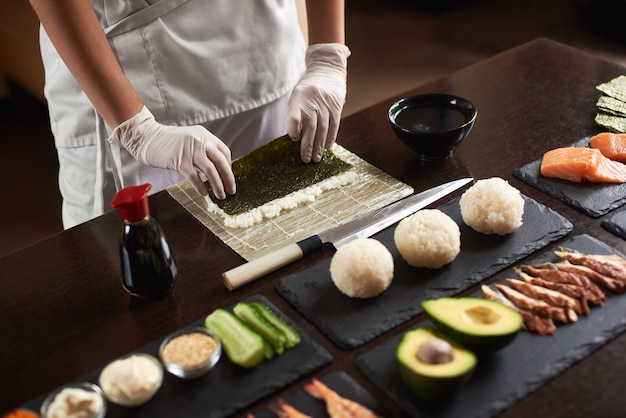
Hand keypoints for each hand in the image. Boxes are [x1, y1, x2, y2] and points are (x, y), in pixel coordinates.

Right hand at [111, 106, 235, 197]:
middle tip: (231, 190)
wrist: (147, 137)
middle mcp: (200, 141)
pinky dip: (201, 186)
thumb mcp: (190, 140)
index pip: (224, 152)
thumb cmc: (168, 142)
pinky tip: (204, 193)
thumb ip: (203, 152)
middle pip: (221, 161)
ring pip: (210, 170)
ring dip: (218, 185)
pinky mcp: (179, 160)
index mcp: (205, 135)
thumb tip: (215, 170)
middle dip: (229, 178)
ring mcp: (190, 150)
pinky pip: (195, 177)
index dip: (229, 166)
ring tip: (221, 195)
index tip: (229, 177)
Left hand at [287, 43, 350, 162]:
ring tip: (316, 158)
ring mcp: (326, 103)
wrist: (327, 71)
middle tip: (305, 159)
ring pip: (322, 128)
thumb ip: (295, 114)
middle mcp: (312, 100)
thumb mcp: (297, 96)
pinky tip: (327, 148)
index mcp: (298, 97)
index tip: (294, 139)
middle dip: (307, 145)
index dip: (293, 130)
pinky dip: (330, 138)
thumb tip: (296, 138)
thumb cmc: (308, 89)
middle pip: (310, 126)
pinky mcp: (337, 106)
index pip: (294, 117)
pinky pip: (334, 125)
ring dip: (319, 145)